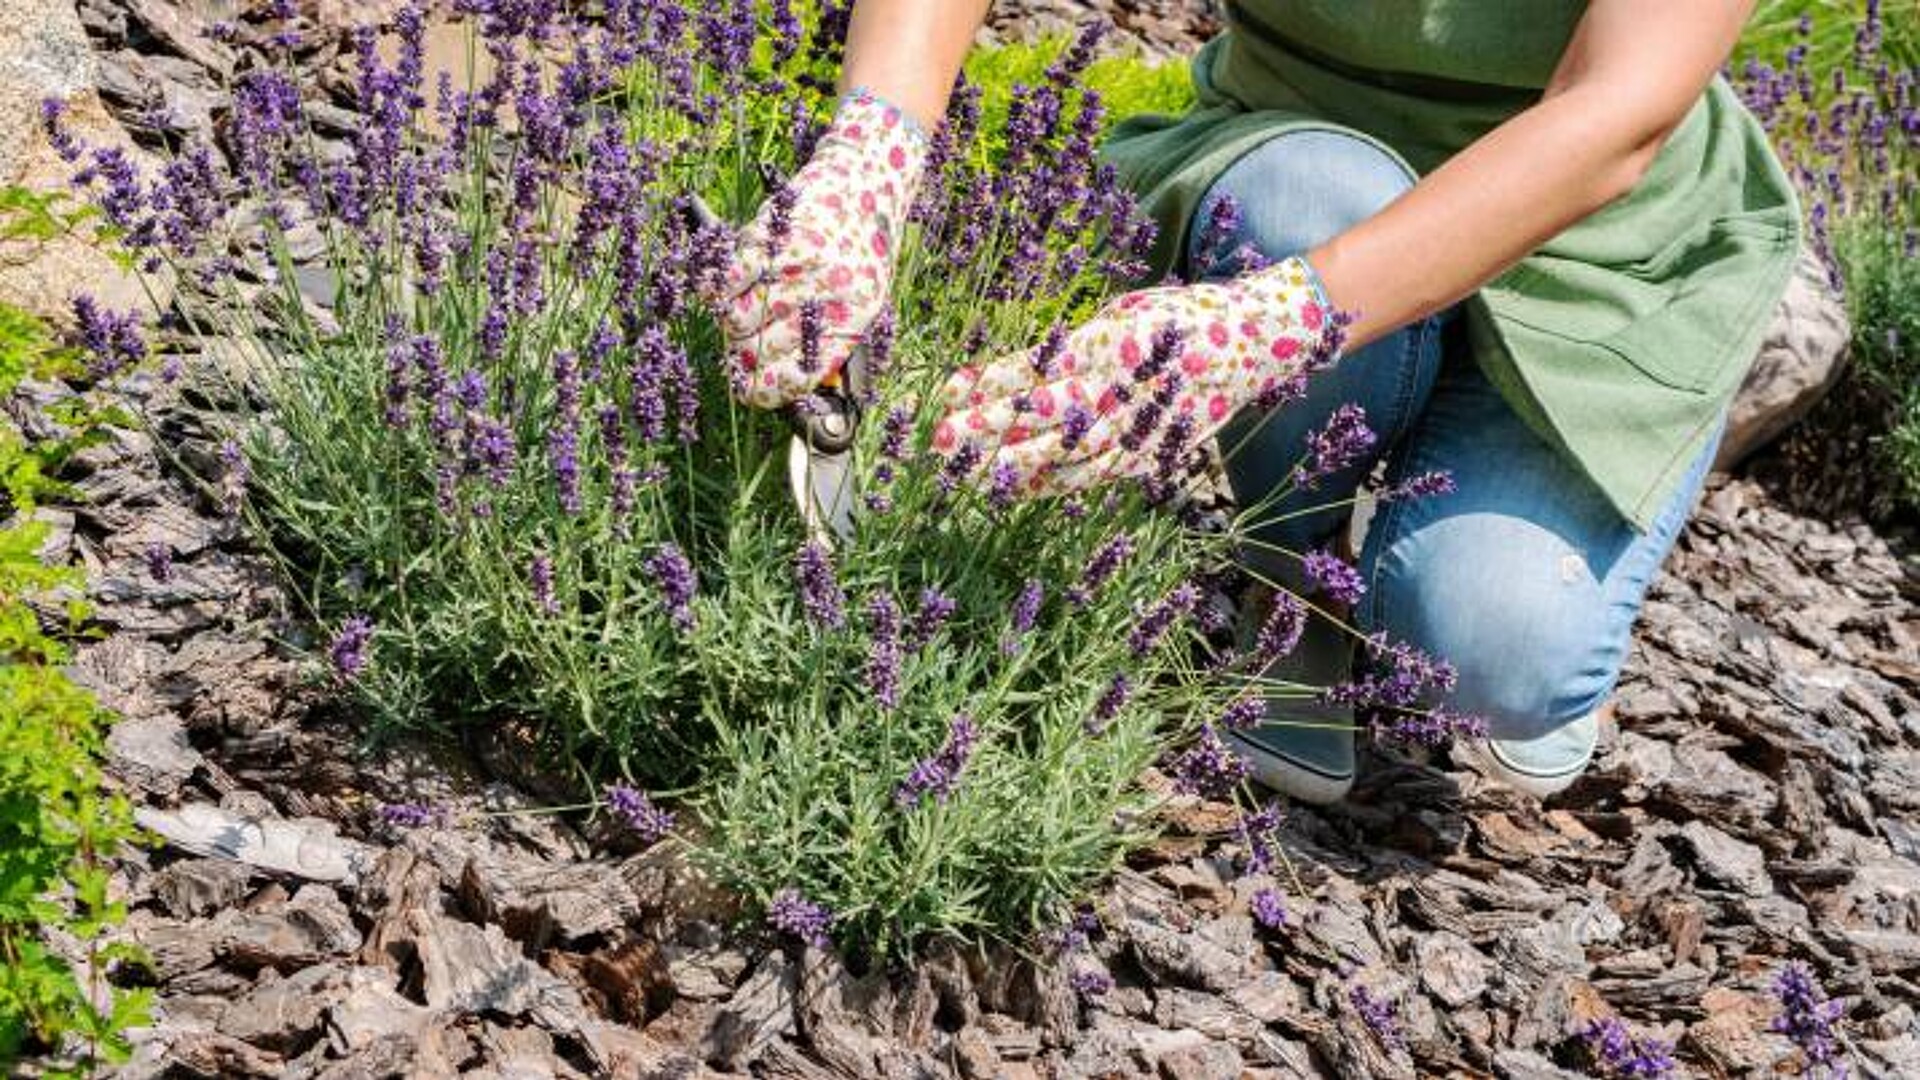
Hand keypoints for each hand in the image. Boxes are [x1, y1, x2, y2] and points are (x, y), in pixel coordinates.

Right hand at [719, 89, 926, 407]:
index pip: (799, 374)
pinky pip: (726, 282)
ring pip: (737, 320)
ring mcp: (796, 264)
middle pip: (760, 351)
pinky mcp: (771, 237)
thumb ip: (832, 340)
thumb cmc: (861, 249)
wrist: (864, 182)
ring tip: (736, 320)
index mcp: (853, 318)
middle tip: (737, 358)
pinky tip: (721, 293)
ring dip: (729, 327)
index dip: (768, 390)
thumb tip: (788, 381)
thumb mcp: (864, 300)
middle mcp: (826, 294)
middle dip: (742, 361)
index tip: (753, 393)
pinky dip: (716, 292)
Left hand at [932, 256, 1336, 495]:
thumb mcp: (1122, 314)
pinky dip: (1049, 484)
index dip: (986, 382)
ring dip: (1008, 466)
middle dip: (985, 429)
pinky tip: (1011, 490)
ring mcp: (1137, 427)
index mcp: (1111, 343)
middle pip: (1040, 414)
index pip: (1035, 367)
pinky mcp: (1149, 454)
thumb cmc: (1179, 318)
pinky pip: (1090, 476)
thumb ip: (1071, 346)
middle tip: (935, 440)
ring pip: (1061, 455)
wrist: (1257, 344)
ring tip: (960, 475)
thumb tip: (1013, 373)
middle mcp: (1121, 388)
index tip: (942, 391)